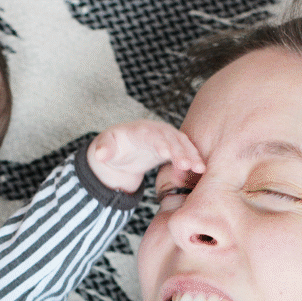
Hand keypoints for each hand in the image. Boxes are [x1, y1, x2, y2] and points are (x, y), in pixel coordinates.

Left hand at [87, 119, 204, 193]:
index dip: (159, 142)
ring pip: (183, 144)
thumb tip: (100, 155)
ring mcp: (167, 138)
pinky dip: (194, 159)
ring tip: (200, 168)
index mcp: (140, 129)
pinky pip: (186, 152)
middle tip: (189, 165)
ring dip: (192, 155)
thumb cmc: (113, 146)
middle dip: (180, 150)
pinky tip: (201, 170)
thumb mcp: (104, 146)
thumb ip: (103, 149)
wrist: (123, 150)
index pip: (152, 134)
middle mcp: (157, 131)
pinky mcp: (174, 147)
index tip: (166, 153)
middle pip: (171, 138)